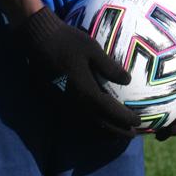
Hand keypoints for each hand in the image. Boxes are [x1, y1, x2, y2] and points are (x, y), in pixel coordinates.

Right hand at [16, 7, 140, 137]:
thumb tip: (128, 80)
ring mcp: (63, 103)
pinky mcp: (55, 100)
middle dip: (117, 130)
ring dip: (104, 131)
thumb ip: (109, 66)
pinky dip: (89, 125)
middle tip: (132, 134)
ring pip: (87, 124)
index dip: (124, 118)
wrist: (37, 40)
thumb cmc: (66, 41)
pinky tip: (96, 122)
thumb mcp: (92, 48)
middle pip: (99, 123)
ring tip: (118, 134)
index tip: (138, 122)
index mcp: (85, 90)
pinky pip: (76, 118)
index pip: (109, 111)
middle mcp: (74, 102)